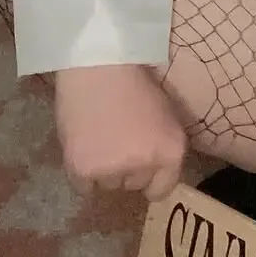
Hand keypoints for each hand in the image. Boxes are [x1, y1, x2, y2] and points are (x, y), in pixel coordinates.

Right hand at [53, 63, 186, 201]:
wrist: (98, 67)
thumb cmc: (135, 85)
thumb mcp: (166, 117)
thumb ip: (163, 148)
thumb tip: (154, 172)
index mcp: (172, 151)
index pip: (163, 189)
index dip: (150, 178)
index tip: (140, 165)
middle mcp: (147, 164)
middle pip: (134, 185)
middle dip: (126, 169)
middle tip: (116, 141)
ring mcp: (114, 169)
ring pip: (108, 185)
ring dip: (104, 170)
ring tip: (98, 139)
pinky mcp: (84, 170)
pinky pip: (85, 187)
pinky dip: (83, 173)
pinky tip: (84, 146)